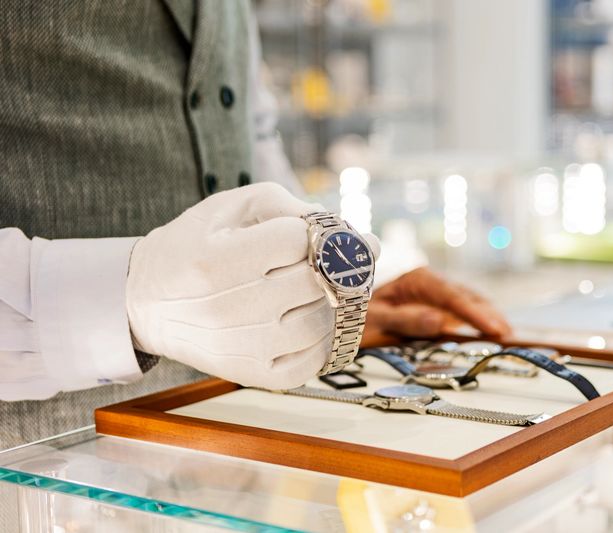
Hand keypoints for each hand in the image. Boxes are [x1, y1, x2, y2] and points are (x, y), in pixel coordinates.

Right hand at [126, 183, 341, 388]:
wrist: (148, 303)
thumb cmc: (196, 246)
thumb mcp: (229, 208)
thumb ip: (287, 206)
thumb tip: (353, 235)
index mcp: (215, 261)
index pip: (297, 240)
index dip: (310, 231)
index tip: (302, 233)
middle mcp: (226, 309)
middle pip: (315, 281)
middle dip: (327, 264)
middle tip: (322, 259)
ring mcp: (241, 348)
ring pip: (321, 322)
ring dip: (329, 302)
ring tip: (312, 289)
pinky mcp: (252, 374)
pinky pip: (313, 361)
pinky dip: (322, 338)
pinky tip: (306, 319)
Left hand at [364, 267, 510, 339]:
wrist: (338, 299)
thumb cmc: (353, 309)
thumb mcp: (373, 318)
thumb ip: (405, 319)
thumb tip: (438, 322)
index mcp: (416, 280)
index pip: (453, 297)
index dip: (476, 314)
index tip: (494, 329)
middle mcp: (428, 282)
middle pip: (465, 297)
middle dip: (488, 314)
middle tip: (508, 334)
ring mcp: (430, 292)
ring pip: (465, 301)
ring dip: (484, 315)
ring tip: (503, 332)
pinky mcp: (430, 302)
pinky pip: (456, 309)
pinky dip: (472, 318)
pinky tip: (484, 330)